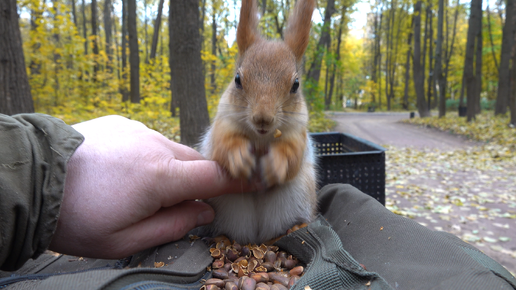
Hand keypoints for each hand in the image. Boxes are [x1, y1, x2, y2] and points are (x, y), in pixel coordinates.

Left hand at [49, 115, 255, 258]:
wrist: (34, 179)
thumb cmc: (76, 216)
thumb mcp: (125, 240)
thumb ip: (174, 225)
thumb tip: (204, 212)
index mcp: (160, 178)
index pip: (215, 177)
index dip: (239, 180)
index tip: (258, 180)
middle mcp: (155, 146)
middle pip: (195, 163)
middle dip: (197, 182)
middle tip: (179, 203)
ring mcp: (138, 131)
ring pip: (173, 151)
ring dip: (170, 170)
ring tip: (140, 190)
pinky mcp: (123, 124)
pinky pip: (150, 141)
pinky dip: (150, 157)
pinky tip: (125, 172)